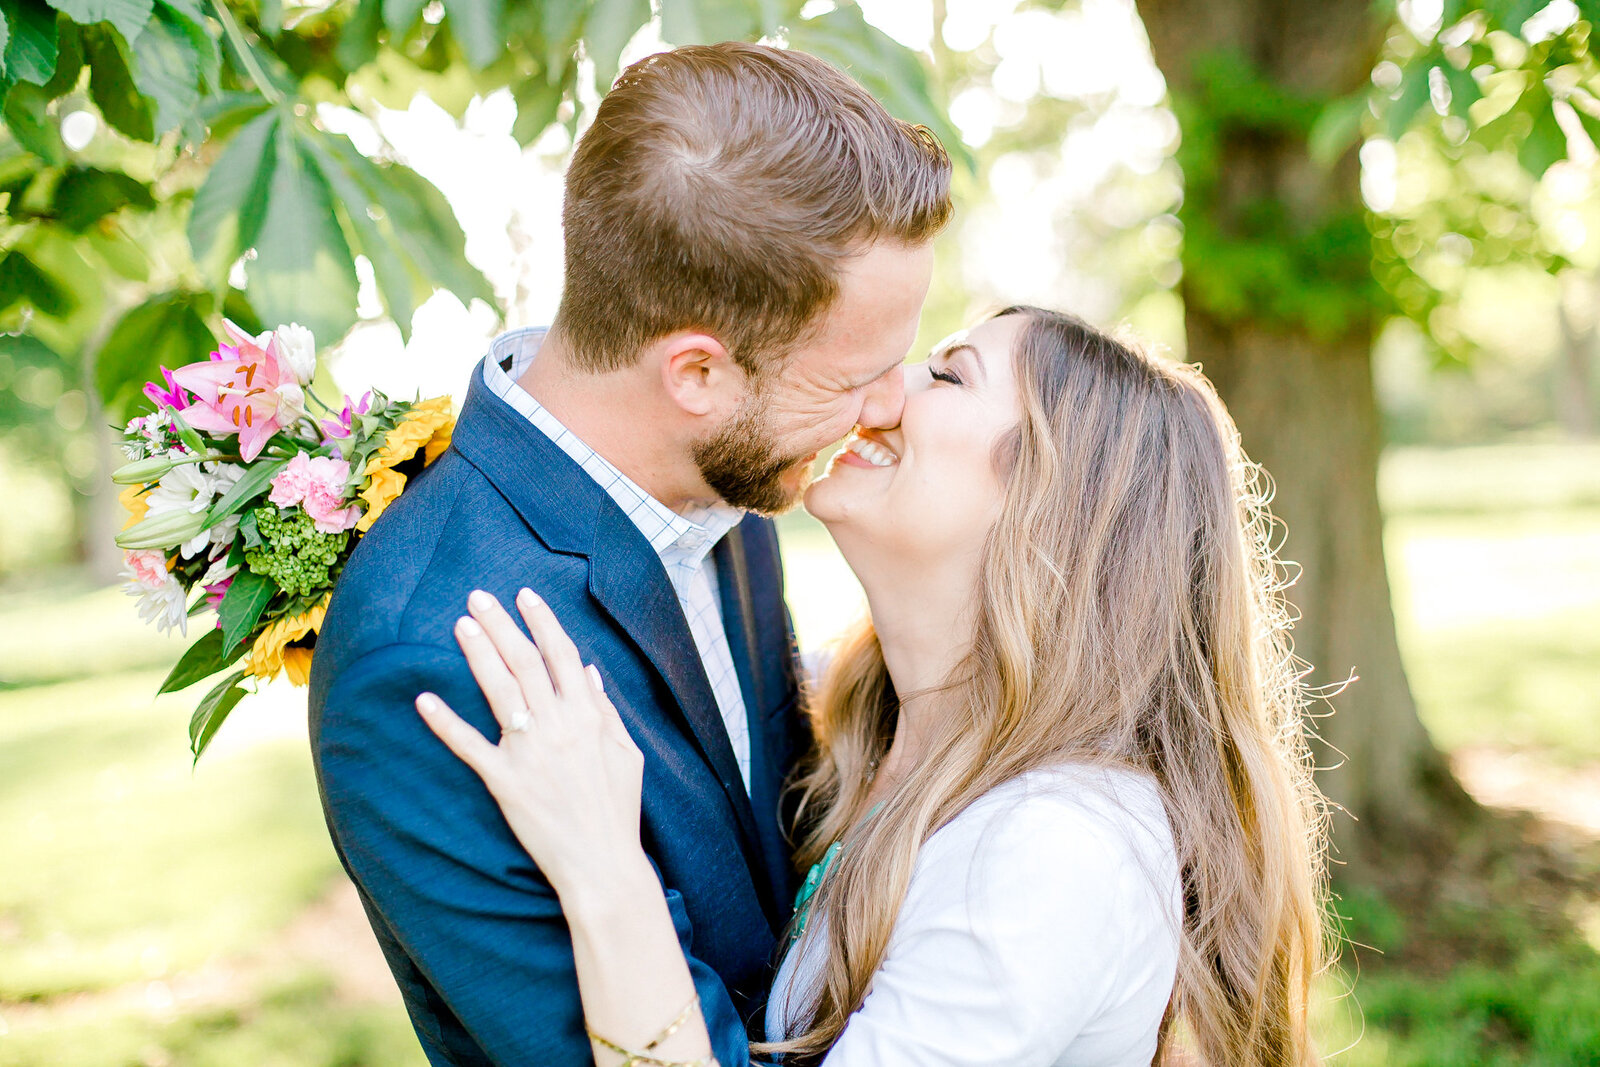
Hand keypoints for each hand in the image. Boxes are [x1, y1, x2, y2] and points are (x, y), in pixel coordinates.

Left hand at [416, 588, 645, 897]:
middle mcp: (559, 726)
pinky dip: (445, 722)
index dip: (542, 621)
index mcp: (590, 716)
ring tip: (462, 625)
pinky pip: (470, 746)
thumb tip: (589, 672)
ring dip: (479, 653)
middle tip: (478, 596)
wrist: (602, 863)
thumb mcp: (627, 754)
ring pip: (500, 690)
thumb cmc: (618, 810)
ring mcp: (530, 752)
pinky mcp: (504, 782)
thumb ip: (607, 710)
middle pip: (526, 662)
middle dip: (502, 624)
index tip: (525, 596)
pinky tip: (424, 700)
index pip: (563, 654)